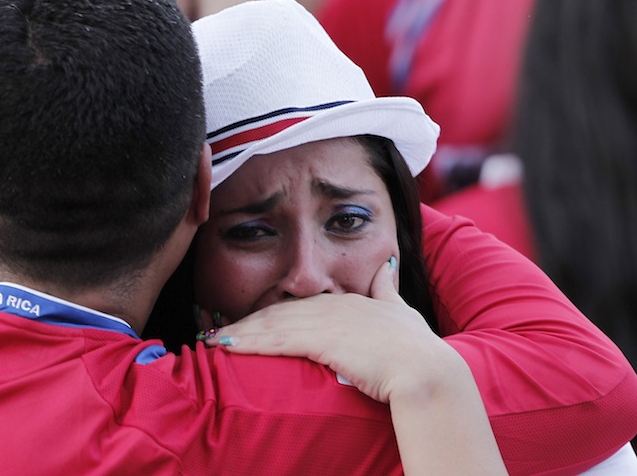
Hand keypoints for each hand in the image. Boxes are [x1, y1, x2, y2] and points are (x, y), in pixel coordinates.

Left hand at [206, 257, 457, 404]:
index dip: (269, 315)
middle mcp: (331, 306)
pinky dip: (248, 343)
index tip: (247, 324)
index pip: (297, 307)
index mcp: (346, 302)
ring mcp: (325, 321)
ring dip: (238, 333)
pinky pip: (276, 340)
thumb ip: (387, 290)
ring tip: (210, 340)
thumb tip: (386, 267)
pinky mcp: (321, 340)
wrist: (426, 369)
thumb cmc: (416, 348)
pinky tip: (226, 347)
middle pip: (277, 313)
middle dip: (244, 323)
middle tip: (214, 331)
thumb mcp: (401, 312)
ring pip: (270, 325)